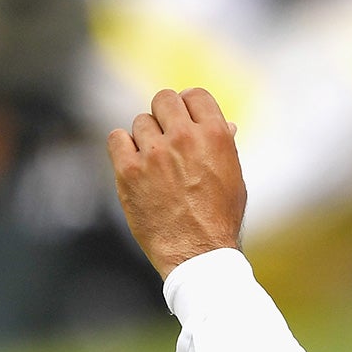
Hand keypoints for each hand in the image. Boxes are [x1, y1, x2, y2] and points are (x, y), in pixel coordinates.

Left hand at [106, 88, 245, 277]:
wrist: (197, 255)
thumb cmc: (219, 219)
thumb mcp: (234, 178)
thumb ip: (224, 146)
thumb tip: (226, 124)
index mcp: (215, 134)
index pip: (194, 95)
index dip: (187, 107)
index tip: (182, 121)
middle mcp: (184, 138)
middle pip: (163, 100)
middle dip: (164, 117)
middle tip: (165, 139)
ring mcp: (154, 153)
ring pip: (140, 122)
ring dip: (145, 139)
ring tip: (154, 165)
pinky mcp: (129, 171)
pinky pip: (116, 138)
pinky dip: (123, 148)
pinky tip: (134, 165)